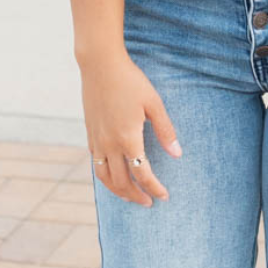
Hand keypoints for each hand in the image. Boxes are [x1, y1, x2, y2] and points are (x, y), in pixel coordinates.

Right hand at [81, 50, 181, 207]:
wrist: (100, 65)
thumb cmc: (130, 81)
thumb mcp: (154, 104)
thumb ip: (165, 131)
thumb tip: (177, 154)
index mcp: (128, 139)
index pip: (143, 175)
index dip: (154, 188)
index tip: (164, 196)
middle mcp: (109, 144)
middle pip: (122, 182)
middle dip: (136, 196)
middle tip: (150, 202)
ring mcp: (96, 141)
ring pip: (105, 178)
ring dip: (118, 191)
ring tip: (132, 196)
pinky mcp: (89, 135)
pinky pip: (96, 164)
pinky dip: (106, 177)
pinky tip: (115, 176)